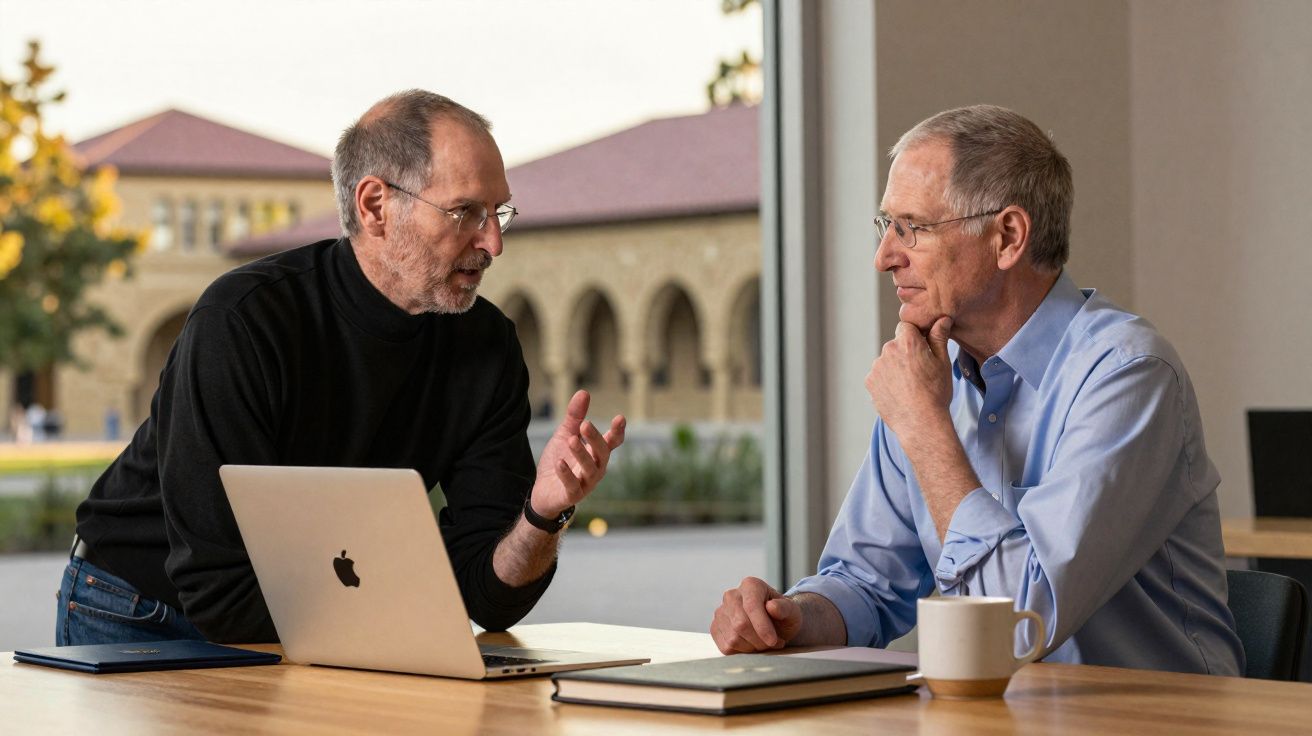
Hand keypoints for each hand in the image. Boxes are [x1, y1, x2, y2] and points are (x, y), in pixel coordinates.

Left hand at [530, 390, 624, 518]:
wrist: (544, 491)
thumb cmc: (560, 461)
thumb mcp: (565, 435)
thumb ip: (575, 417)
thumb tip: (584, 392)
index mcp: (597, 454)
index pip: (612, 442)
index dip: (617, 432)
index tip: (620, 418)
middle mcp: (596, 468)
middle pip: (602, 453)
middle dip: (595, 439)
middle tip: (585, 424)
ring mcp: (585, 483)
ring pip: (590, 469)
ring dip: (582, 454)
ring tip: (571, 440)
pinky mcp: (572, 495)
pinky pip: (572, 485)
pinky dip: (566, 474)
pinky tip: (559, 463)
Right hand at [710, 577, 802, 653]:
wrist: (774, 623)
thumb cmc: (782, 616)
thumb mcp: (791, 611)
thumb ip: (784, 608)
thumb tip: (772, 607)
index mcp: (751, 585)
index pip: (751, 606)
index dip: (762, 627)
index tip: (773, 641)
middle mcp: (732, 595)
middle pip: (740, 624)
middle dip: (759, 640)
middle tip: (773, 643)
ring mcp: (721, 612)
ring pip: (733, 638)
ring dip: (752, 648)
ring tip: (764, 643)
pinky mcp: (715, 628)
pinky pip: (726, 647)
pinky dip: (742, 652)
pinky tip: (752, 645)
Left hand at [865, 316, 953, 439]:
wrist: (921, 422)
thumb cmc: (936, 392)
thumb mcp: (943, 363)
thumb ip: (939, 337)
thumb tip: (942, 319)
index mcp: (907, 341)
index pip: (906, 327)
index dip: (915, 337)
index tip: (922, 350)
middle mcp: (887, 350)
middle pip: (895, 345)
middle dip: (904, 354)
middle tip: (919, 373)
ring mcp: (876, 366)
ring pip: (886, 361)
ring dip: (894, 368)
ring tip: (910, 387)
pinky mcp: (870, 382)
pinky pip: (879, 376)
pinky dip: (886, 382)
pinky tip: (900, 393)